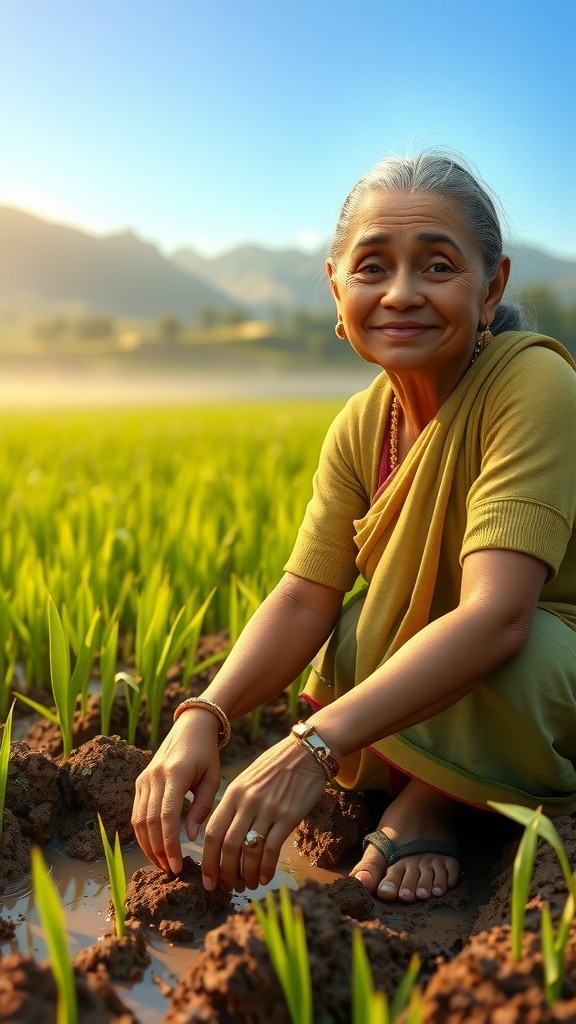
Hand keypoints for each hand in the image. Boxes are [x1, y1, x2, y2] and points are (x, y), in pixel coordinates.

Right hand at [131, 709, 220, 874]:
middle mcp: (154, 776)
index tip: (177, 866)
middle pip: (150, 822)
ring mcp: (144, 778)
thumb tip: (190, 837)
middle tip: (170, 871)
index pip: (167, 817)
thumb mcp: (213, 778)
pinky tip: (154, 847)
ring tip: (162, 864)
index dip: (169, 845)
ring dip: (148, 846)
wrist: (191, 727)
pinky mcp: (140, 781)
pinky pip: (136, 813)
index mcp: (175, 774)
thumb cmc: (207, 755)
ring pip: (139, 820)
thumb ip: (203, 807)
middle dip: (158, 851)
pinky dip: (142, 833)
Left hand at [201, 734, 327, 891]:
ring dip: (245, 875)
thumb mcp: (247, 780)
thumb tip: (222, 837)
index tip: (208, 879)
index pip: (212, 833)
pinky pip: (272, 849)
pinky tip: (264, 878)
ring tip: (247, 885)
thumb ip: (234, 805)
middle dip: (224, 873)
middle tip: (227, 888)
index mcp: (233, 793)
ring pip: (248, 851)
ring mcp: (268, 809)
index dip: (208, 861)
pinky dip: (265, 869)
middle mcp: (247, 802)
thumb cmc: (275, 767)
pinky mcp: (289, 816)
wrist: (306, 752)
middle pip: (227, 846)